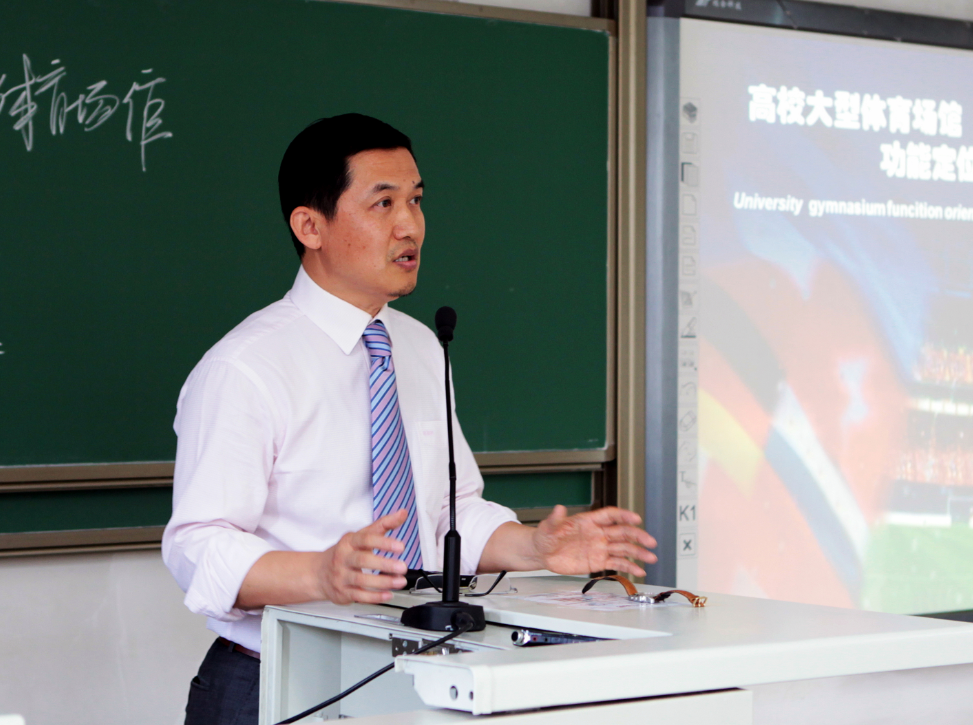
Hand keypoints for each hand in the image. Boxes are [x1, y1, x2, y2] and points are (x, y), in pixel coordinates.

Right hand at [317, 509, 409, 604]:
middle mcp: (343, 558)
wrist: (318, 573)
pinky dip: (375, 596)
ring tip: (400, 581)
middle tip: (402, 567)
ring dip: (383, 582)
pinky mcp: (342, 592)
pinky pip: (359, 596)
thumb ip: (383, 525)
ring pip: (361, 580)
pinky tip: (388, 594)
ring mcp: (341, 576)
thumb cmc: (345, 552)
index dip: (384, 542)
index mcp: (349, 541)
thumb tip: (402, 513)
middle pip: (363, 560)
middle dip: (384, 564)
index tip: (401, 546)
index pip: (366, 539)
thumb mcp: (362, 535)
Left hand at [531, 505, 657, 577]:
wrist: (543, 553)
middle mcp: (598, 533)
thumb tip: (558, 508)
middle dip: (637, 536)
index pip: (610, 515)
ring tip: (651, 558)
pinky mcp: (598, 562)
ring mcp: (600, 548)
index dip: (624, 516)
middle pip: (622, 532)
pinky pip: (616, 564)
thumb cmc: (547, 536)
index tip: (636, 518)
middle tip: (650, 541)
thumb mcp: (548, 527)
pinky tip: (639, 571)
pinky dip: (629, 567)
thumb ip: (555, 519)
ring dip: (638, 553)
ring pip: (623, 549)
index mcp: (589, 521)